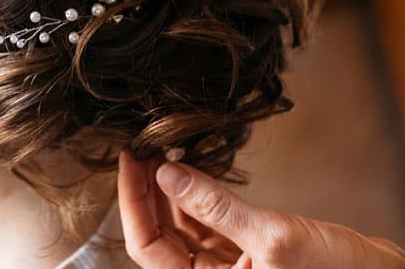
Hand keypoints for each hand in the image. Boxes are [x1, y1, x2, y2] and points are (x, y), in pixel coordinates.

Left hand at [118, 152, 404, 268]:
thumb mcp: (273, 237)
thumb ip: (215, 207)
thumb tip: (166, 171)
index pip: (148, 247)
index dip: (133, 203)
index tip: (130, 160)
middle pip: (159, 237)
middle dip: (147, 192)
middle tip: (142, 148)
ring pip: (180, 229)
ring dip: (170, 191)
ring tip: (162, 151)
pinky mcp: (244, 255)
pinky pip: (206, 226)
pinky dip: (197, 197)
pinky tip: (190, 168)